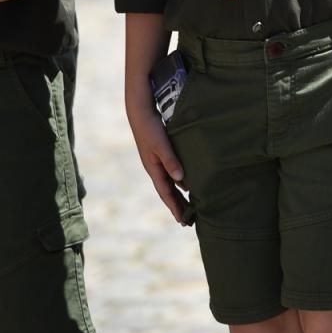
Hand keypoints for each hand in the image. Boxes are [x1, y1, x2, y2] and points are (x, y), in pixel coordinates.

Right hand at [126, 94, 192, 224]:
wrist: (140, 112)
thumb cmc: (151, 128)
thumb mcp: (161, 144)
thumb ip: (170, 161)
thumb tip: (180, 180)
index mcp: (154, 169)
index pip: (166, 193)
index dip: (174, 207)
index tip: (183, 221)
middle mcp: (155, 168)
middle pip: (168, 191)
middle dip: (177, 205)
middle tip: (189, 220)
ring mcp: (158, 161)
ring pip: (171, 183)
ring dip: (179, 194)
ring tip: (190, 205)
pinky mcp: (162, 154)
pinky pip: (172, 172)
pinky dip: (180, 180)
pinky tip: (188, 182)